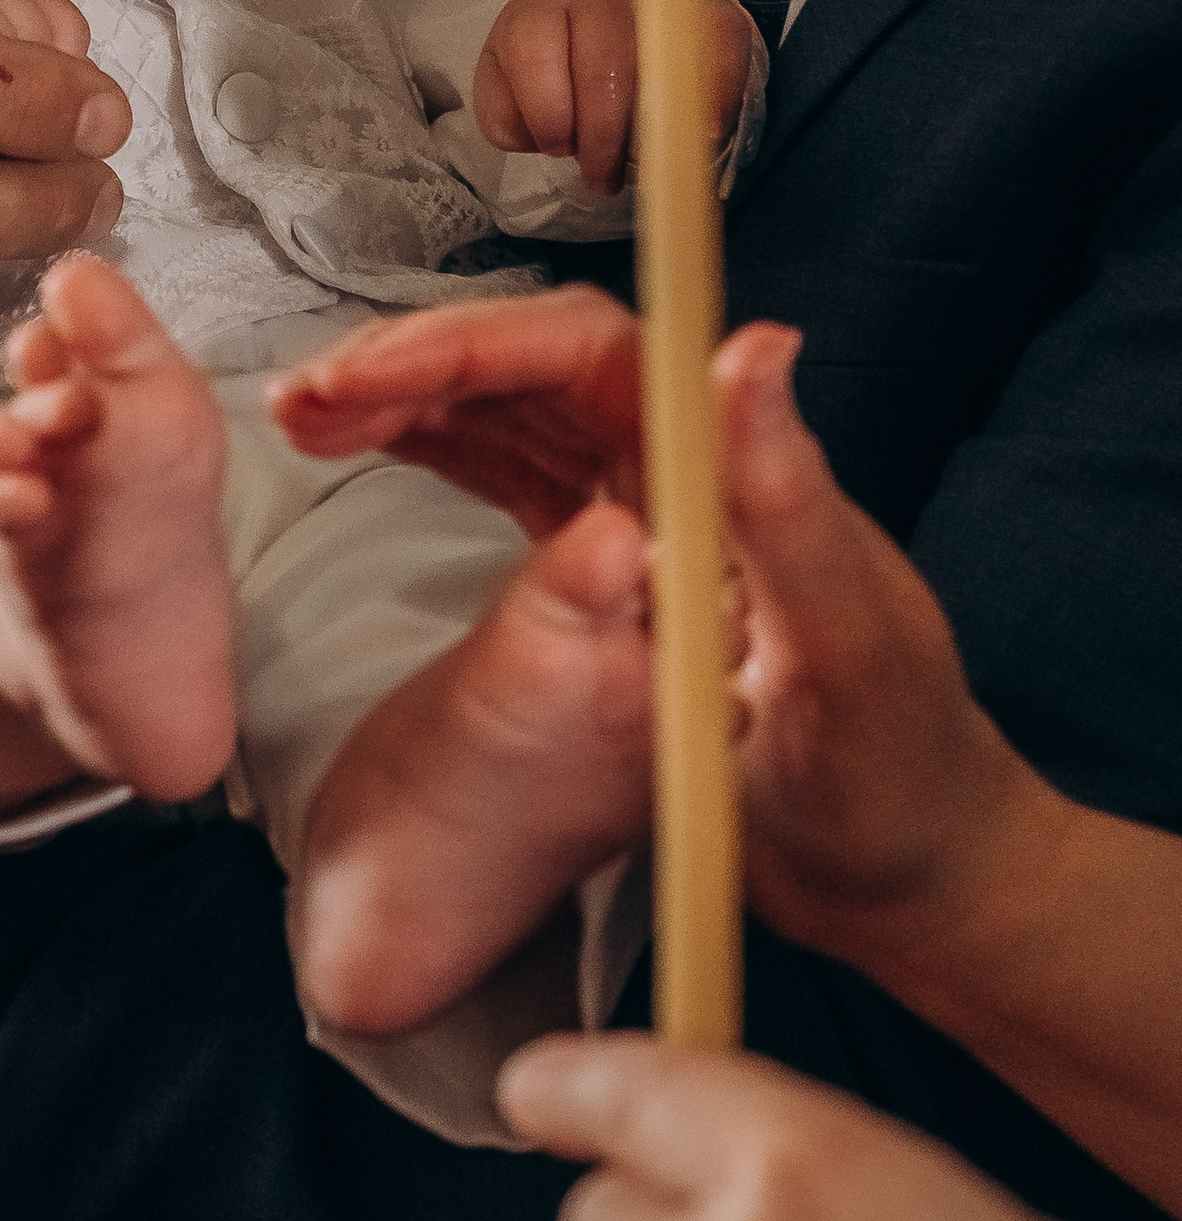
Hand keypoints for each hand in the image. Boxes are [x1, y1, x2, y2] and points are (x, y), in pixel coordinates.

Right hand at [271, 298, 1015, 918]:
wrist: (915, 876)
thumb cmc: (897, 783)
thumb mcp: (849, 655)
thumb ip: (789, 504)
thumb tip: (752, 348)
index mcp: (734, 467)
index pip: (591, 353)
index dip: (473, 344)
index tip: (370, 373)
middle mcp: (689, 465)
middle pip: (533, 363)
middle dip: (412, 365)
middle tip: (305, 397)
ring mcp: (650, 506)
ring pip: (509, 405)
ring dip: (406, 397)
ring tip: (304, 415)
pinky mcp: (618, 555)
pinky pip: (510, 461)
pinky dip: (433, 443)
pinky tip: (362, 443)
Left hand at [474, 0, 755, 196]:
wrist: (610, 18)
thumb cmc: (553, 64)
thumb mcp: (507, 87)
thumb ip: (506, 117)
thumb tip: (538, 139)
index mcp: (540, 8)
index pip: (534, 51)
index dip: (547, 113)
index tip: (558, 149)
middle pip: (605, 71)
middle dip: (603, 142)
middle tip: (603, 180)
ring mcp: (661, 0)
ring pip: (662, 74)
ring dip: (654, 134)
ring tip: (641, 163)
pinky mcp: (714, 13)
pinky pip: (722, 60)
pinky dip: (714, 107)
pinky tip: (698, 136)